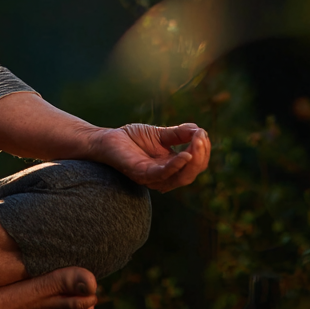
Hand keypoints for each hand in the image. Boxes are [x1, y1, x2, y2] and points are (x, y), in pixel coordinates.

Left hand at [94, 122, 210, 192]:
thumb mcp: (161, 134)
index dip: (203, 151)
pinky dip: (175, 166)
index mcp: (172, 167)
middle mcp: (165, 176)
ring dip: (193, 161)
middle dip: (201, 156)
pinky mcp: (141, 174)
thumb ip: (180, 134)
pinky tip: (185, 155)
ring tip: (198, 143)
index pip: (195, 164)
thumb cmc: (132, 138)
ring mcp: (153, 178)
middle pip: (191, 173)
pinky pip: (162, 174)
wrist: (106, 139)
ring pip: (181, 177)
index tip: (203, 133)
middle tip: (202, 138)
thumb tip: (201, 130)